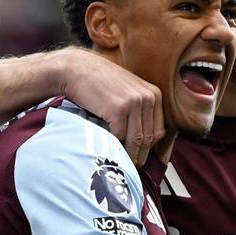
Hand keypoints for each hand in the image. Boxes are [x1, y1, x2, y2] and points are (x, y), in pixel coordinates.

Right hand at [58, 48, 163, 166]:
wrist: (76, 69)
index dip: (150, 147)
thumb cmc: (100, 84)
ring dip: (129, 153)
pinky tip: (107, 146)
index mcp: (154, 94)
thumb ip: (140, 110)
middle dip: (140, 154)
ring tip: (121, 161)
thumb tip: (147, 141)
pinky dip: (113, 143)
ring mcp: (135, 103)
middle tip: (132, 165)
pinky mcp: (119, 109)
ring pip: (136, 139)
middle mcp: (148, 98)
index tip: (141, 156)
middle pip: (149, 137)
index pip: (159, 130)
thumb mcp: (129, 92)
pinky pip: (120, 135)